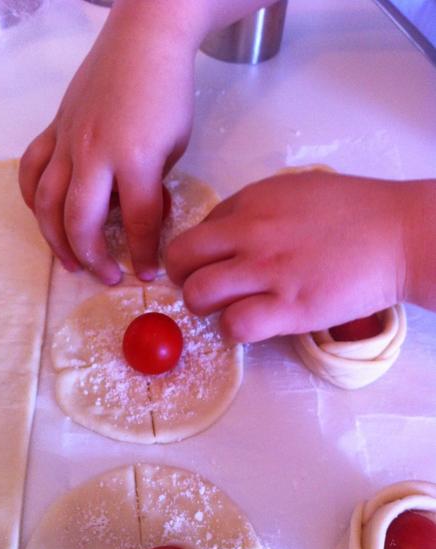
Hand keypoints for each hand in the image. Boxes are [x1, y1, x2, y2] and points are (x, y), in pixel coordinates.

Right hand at [19, 1, 198, 282]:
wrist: (143, 43)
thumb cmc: (168, 95)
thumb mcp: (175, 146)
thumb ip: (154, 186)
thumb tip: (137, 215)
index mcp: (136, 159)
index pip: (139, 222)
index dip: (143, 255)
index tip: (148, 275)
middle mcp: (94, 153)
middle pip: (81, 220)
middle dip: (93, 258)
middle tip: (107, 277)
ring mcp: (68, 141)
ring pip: (46, 201)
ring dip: (55, 239)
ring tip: (70, 263)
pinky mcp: (54, 130)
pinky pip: (32, 169)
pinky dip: (32, 198)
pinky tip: (44, 216)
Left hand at [166, 171, 407, 341]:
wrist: (399, 233)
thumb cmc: (353, 210)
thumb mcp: (294, 190)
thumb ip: (255, 209)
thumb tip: (225, 233)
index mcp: (251, 201)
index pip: (196, 231)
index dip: (202, 252)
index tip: (218, 263)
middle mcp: (250, 233)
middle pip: (180, 260)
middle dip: (184, 278)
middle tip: (206, 287)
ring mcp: (268, 271)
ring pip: (198, 295)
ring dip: (205, 307)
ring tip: (228, 307)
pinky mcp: (289, 308)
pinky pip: (235, 325)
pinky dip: (235, 329)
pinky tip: (253, 323)